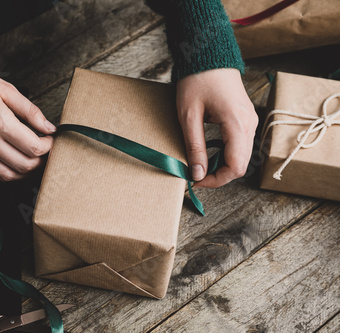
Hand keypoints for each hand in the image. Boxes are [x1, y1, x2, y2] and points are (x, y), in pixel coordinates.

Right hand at [0, 68, 55, 180]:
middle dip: (41, 162)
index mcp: (0, 122)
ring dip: (26, 173)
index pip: (33, 147)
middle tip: (46, 152)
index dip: (48, 147)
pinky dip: (7, 173)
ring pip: (8, 175)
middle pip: (24, 165)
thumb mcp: (7, 90)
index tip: (51, 140)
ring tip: (33, 161)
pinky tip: (14, 163)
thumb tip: (48, 127)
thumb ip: (30, 111)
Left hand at [176, 68, 257, 187]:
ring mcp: (250, 121)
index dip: (216, 180)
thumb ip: (195, 147)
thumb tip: (197, 174)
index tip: (196, 181)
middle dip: (218, 175)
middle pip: (240, 165)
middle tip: (195, 175)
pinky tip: (208, 152)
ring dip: (222, 166)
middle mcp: (249, 124)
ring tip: (199, 164)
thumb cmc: (197, 81)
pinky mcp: (245, 118)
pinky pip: (240, 146)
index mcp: (237, 124)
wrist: (208, 54)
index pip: (235, 167)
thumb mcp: (189, 116)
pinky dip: (225, 155)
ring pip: (241, 157)